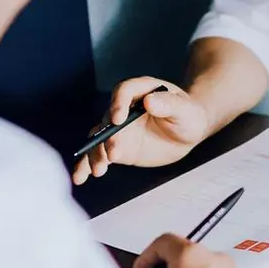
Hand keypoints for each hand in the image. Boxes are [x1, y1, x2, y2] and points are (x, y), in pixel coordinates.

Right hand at [71, 78, 210, 184]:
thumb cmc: (188, 115)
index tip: (118, 119)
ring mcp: (119, 129)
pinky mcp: (117, 147)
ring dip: (95, 153)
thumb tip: (149, 101)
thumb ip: (169, 104)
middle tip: (113, 153)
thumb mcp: (185, 109)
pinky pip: (99, 154)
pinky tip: (80, 177)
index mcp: (140, 90)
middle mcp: (124, 108)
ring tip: (98, 169)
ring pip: (99, 138)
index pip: (123, 91)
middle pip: (108, 118)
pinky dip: (87, 164)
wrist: (187, 132)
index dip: (118, 104)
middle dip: (107, 137)